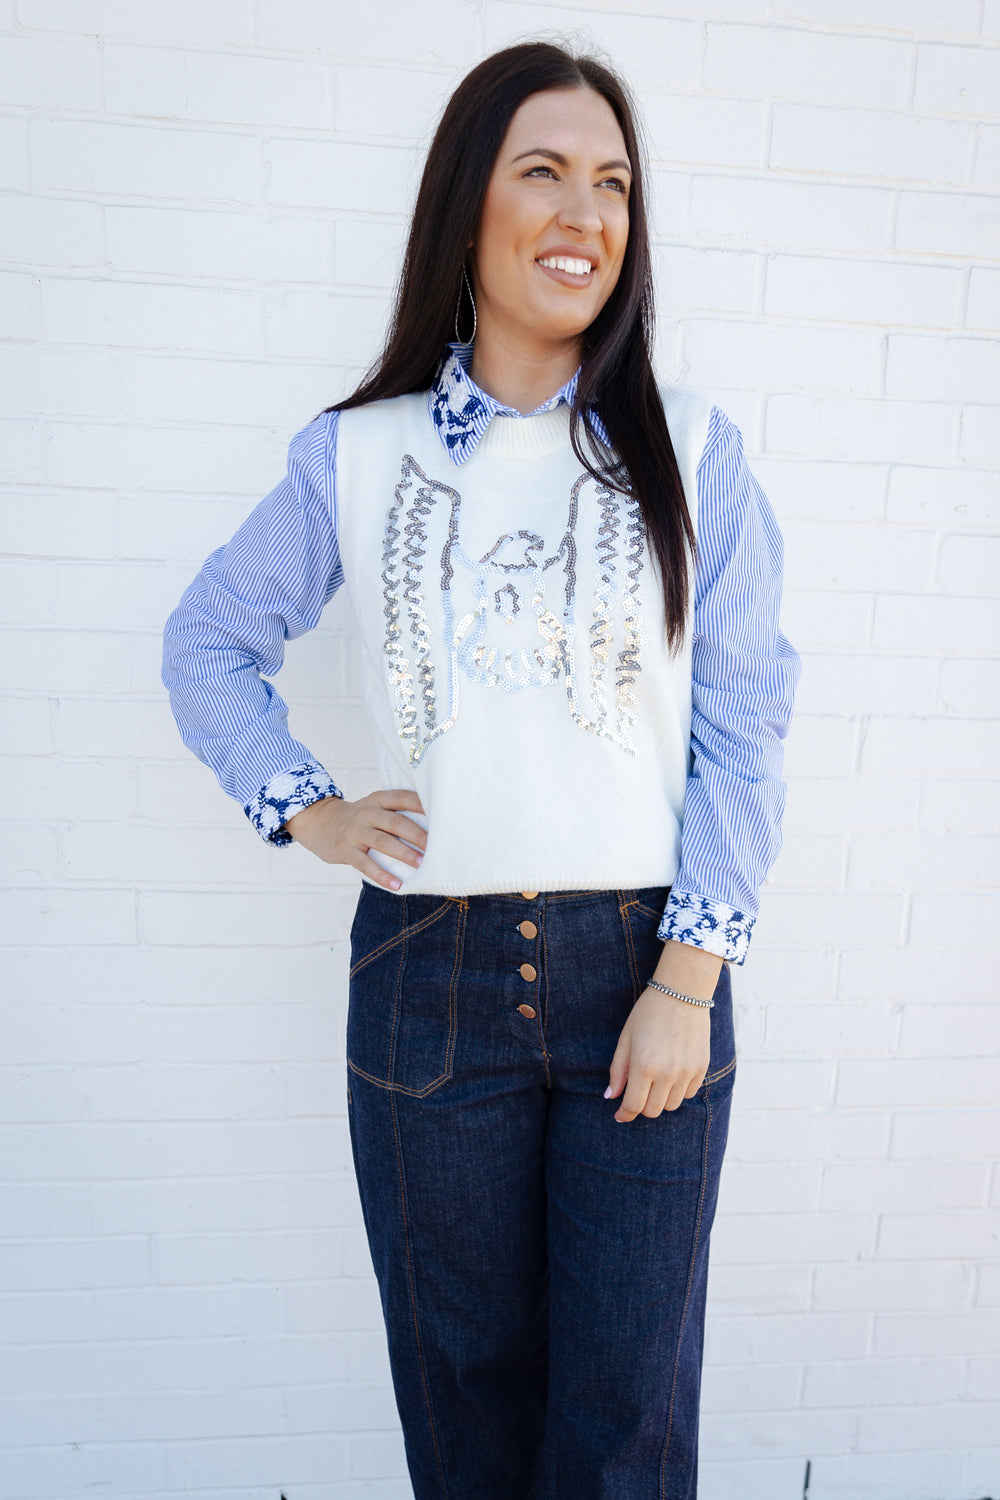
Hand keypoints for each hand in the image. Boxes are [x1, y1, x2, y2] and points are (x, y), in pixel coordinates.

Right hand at [281, 788, 426, 889]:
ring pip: (382, 842)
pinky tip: (396, 885)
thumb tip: (433, 827)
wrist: (318, 822)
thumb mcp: (373, 807)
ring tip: (421, 865)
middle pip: (395, 822)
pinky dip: (382, 875)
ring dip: (404, 853)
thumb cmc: (358, 818)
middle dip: (417, 834)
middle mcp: (366, 813)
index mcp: (377, 800)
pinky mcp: (345, 850)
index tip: (442, 815)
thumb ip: (395, 812)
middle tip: (437, 847)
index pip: (402, 798)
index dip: (422, 805)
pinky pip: (365, 864)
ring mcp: (354, 831)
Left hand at [605, 941, 721, 1121]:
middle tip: (637, 1092)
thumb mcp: (626, 1038)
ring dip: (660, 1099)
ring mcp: (687, 1071)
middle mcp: (667, 1073)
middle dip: (641, 1106)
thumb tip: (610, 1096)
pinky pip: (688, 1093)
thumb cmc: (648, 1012)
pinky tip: (671, 1073)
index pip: (633, 1105)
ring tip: (655, 1080)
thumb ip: (618, 1070)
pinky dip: (677, 1090)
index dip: (624, 1114)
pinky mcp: (701, 1068)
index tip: (619, 1115)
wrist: (682, 992)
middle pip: (652, 1110)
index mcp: (643, 1065)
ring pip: (671, 1105)